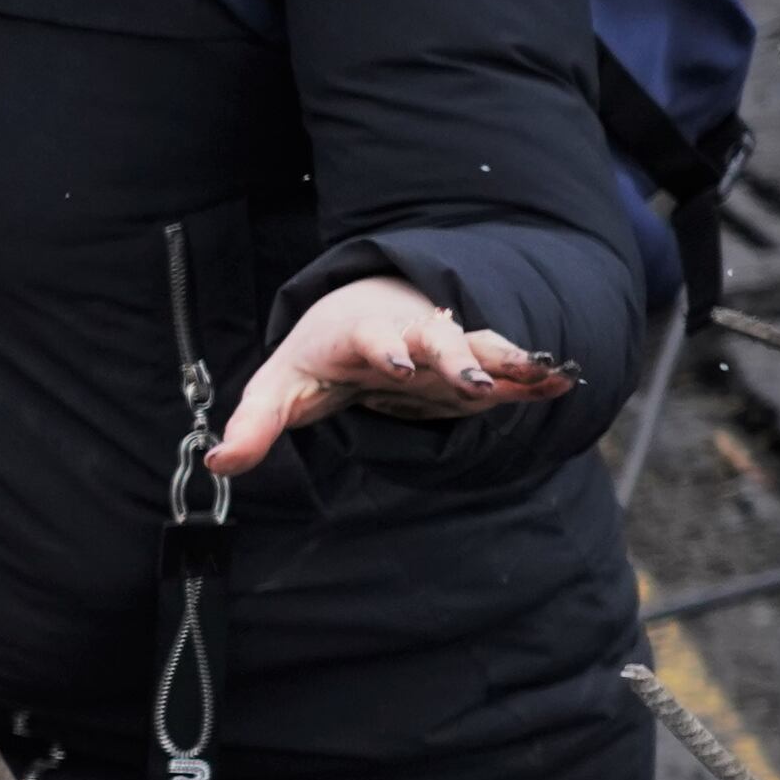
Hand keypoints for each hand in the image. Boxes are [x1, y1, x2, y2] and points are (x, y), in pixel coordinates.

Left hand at [210, 272, 573, 472]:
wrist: (356, 314)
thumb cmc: (315, 358)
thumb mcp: (277, 388)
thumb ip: (252, 427)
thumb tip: (217, 464)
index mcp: (358, 336)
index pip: (371, 338)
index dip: (384, 348)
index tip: (398, 363)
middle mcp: (407, 335)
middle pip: (435, 339)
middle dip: (457, 356)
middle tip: (477, 379)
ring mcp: (442, 349)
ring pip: (479, 346)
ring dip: (508, 360)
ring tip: (545, 372)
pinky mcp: (468, 368)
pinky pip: (503, 370)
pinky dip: (529, 377)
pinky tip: (561, 384)